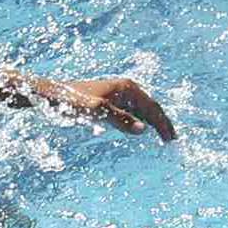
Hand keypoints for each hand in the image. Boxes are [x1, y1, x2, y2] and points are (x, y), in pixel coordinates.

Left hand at [44, 76, 176, 140]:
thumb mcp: (99, 112)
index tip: (171, 139)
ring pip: (143, 109)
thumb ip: (122, 120)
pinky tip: (142, 130)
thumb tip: (144, 131)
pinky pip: (134, 111)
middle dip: (162, 122)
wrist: (55, 95)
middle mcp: (127, 88)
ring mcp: (120, 93)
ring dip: (153, 122)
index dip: (164, 124)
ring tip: (162, 137)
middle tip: (171, 139)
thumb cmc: (75, 102)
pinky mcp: (113, 100)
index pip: (153, 108)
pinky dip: (141, 121)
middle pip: (151, 107)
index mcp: (128, 88)